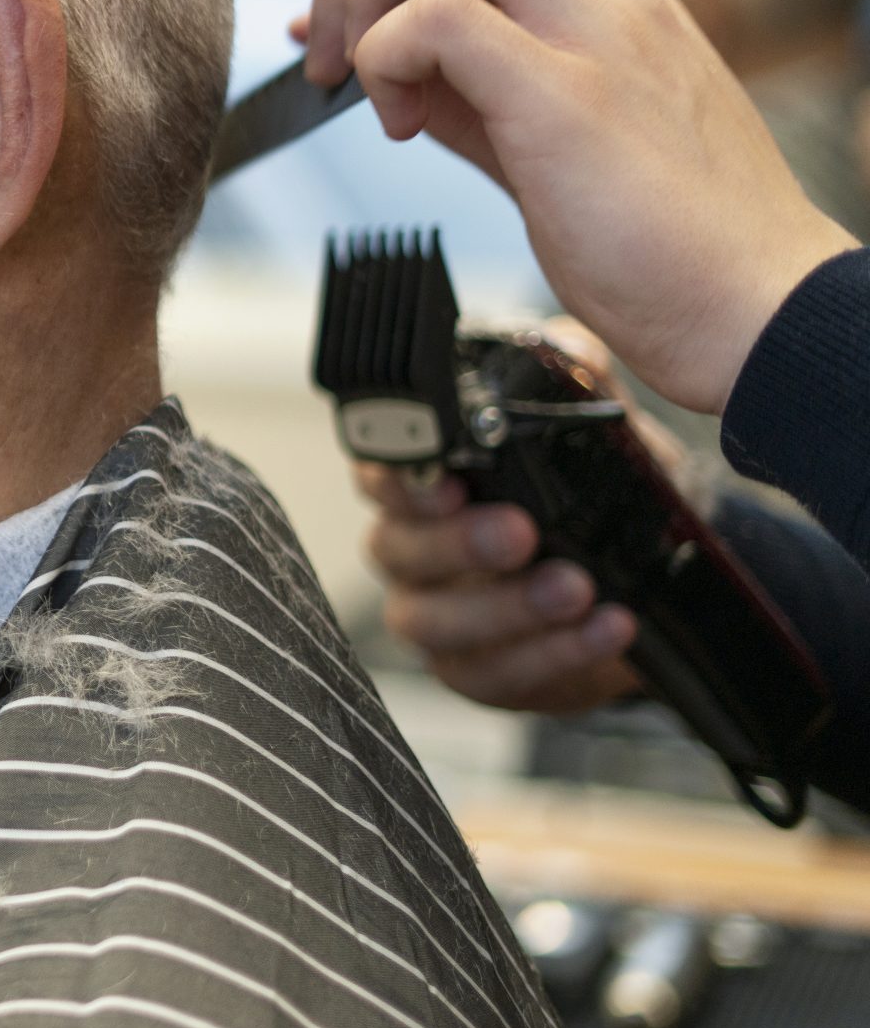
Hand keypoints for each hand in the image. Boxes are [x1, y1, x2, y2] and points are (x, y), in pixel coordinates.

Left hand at [296, 0, 858, 413]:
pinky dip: (387, 59)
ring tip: (373, 101)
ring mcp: (596, 38)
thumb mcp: (559, 160)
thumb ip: (481, 112)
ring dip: (370, 0)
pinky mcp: (569, 94)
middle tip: (332, 61)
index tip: (339, 48)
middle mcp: (608, 7)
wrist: (762, 318)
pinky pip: (442, 15)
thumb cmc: (674, 258)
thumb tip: (402, 93)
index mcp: (611, 17)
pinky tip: (403, 129)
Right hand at [356, 322, 678, 715]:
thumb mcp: (592, 426)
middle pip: (397, 550)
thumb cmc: (593, 491)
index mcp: (421, 482)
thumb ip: (576, 381)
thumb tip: (572, 351)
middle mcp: (411, 549)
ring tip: (576, 587)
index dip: (401, 479)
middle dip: (458, 544)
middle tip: (522, 533)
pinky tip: (611, 626)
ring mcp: (438, 616)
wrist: (647, 572)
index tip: (449, 479)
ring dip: (506, 608)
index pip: (379, 472)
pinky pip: (497, 675)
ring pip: (435, 623)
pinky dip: (556, 654)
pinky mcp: (479, 673)